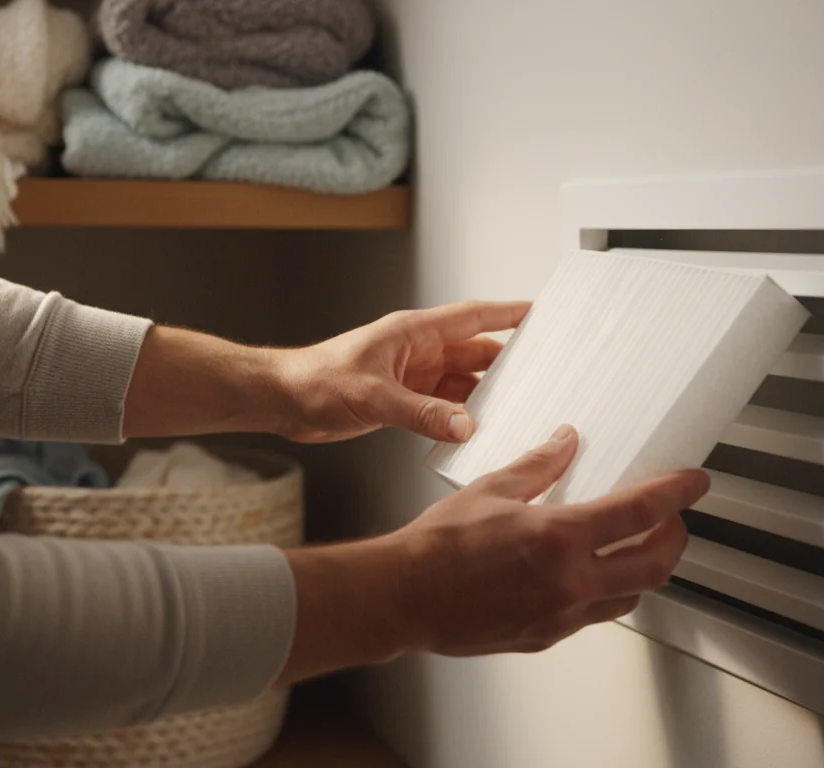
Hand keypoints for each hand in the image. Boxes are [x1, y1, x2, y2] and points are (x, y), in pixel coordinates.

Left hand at [272, 301, 530, 443]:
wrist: (282, 400)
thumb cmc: (315, 380)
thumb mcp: (373, 397)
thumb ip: (421, 413)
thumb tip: (464, 425)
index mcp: (414, 333)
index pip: (473, 317)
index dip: (508, 314)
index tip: (539, 313)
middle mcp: (418, 351)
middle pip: (475, 353)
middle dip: (507, 363)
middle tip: (541, 373)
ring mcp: (412, 376)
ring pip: (462, 383)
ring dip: (484, 396)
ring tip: (515, 408)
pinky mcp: (403, 400)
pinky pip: (443, 407)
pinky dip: (460, 418)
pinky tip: (475, 431)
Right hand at [277, 426, 708, 684]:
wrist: (405, 597)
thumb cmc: (437, 547)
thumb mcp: (492, 490)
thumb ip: (539, 465)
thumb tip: (565, 443)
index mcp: (560, 538)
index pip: (640, 512)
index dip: (676, 494)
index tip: (693, 482)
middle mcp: (570, 582)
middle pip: (655, 563)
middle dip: (674, 537)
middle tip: (672, 519)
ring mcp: (562, 614)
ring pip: (631, 595)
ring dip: (644, 569)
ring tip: (636, 547)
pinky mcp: (547, 635)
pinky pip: (596, 614)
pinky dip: (606, 591)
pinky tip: (591, 574)